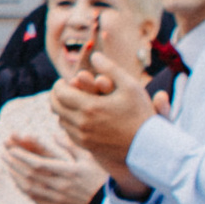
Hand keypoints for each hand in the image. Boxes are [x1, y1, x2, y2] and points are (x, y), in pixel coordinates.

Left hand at [3, 115, 100, 203]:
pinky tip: (17, 180)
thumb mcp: (89, 161)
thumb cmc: (99, 181)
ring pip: (29, 187)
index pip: (39, 164)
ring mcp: (56, 199)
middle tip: (4, 153)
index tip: (12, 148)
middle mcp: (60, 186)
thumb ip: (72, 147)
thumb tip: (56, 134)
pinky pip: (34, 198)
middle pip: (30, 175)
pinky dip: (23, 188)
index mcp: (69, 173)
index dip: (23, 156)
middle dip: (15, 163)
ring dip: (15, 175)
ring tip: (7, 165)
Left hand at [51, 43, 156, 171]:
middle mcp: (82, 124)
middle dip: (56, 96)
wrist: (149, 146)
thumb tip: (95, 56)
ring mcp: (83, 138)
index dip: (58, 85)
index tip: (64, 81)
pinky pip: (69, 133)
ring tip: (70, 102)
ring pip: (61, 121)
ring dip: (62, 110)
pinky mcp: (87, 147)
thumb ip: (111, 69)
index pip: (60, 94)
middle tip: (62, 90)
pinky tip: (77, 117)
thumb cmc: (141, 114)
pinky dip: (68, 123)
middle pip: (56, 108)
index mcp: (89, 107)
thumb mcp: (130, 86)